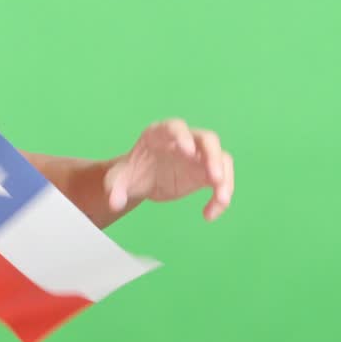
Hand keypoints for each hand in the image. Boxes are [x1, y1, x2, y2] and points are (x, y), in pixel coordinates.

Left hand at [104, 119, 234, 220]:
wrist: (141, 180)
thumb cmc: (131, 171)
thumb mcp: (118, 178)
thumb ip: (115, 188)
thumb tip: (115, 203)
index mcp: (160, 134)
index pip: (175, 127)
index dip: (183, 137)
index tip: (188, 151)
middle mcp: (184, 140)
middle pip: (207, 139)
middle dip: (213, 156)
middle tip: (215, 177)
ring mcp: (198, 155)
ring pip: (221, 158)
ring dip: (225, 178)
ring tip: (221, 200)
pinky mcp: (206, 173)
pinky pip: (221, 181)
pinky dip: (220, 196)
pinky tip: (209, 214)